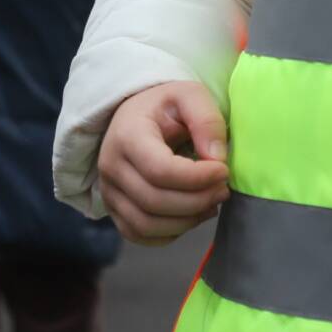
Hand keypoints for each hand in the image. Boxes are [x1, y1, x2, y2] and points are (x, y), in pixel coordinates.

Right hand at [98, 82, 229, 245]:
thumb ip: (207, 121)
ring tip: (211, 202)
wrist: (135, 117)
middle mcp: (111, 167)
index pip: (160, 170)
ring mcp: (108, 192)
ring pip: (146, 225)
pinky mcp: (114, 210)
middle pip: (154, 201)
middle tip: (223, 189)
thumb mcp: (189, 96)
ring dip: (187, 221)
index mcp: (127, 135)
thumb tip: (216, 159)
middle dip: (197, 201)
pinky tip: (192, 215)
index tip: (223, 170)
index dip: (197, 178)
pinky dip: (171, 233)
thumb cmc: (165, 106)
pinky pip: (140, 235)